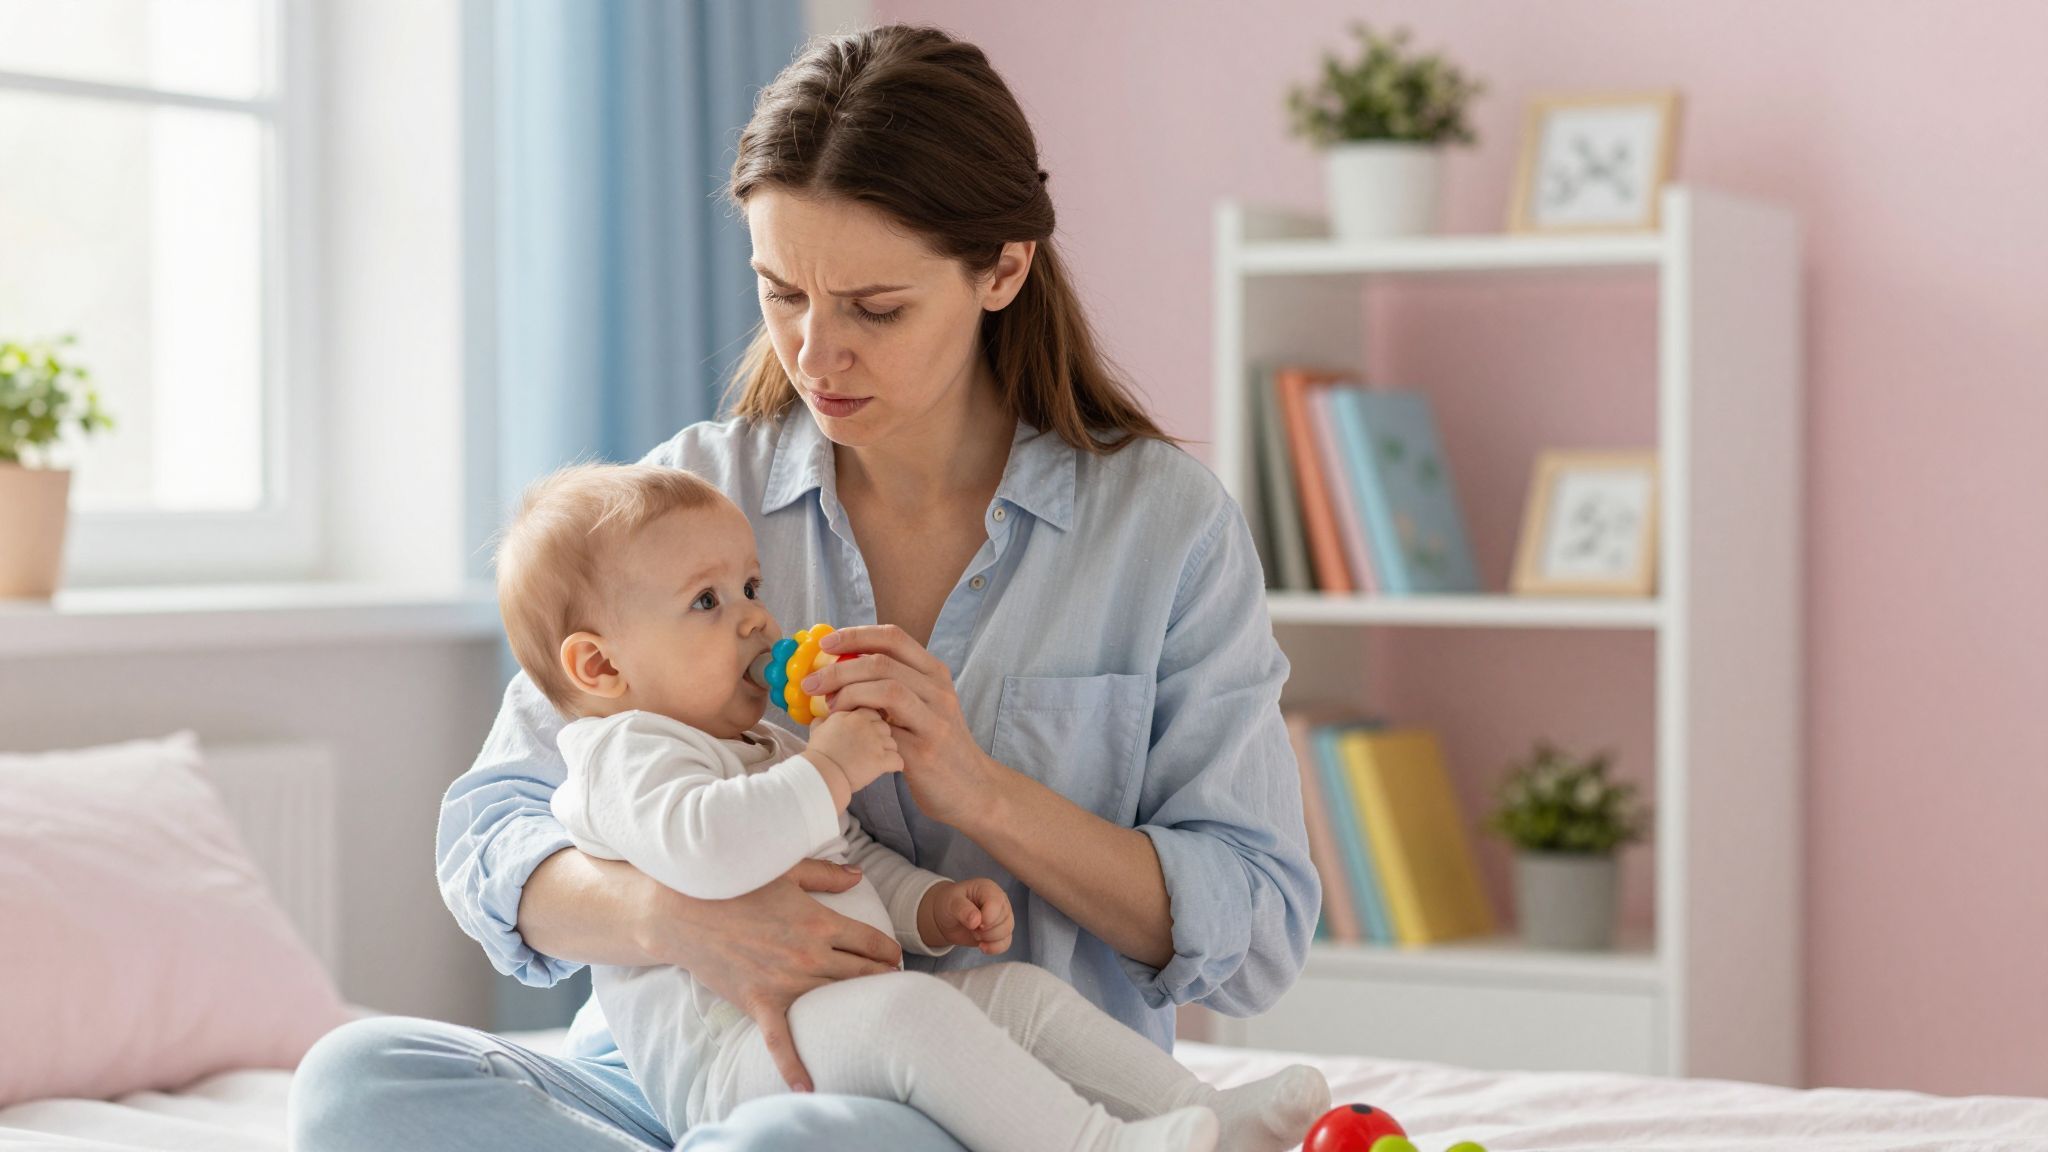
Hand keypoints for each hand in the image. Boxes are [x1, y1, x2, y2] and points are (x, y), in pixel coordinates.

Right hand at [633, 858, 901, 1091]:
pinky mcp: (759, 1003)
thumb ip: (826, 874)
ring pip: (834, 1001)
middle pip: (861, 973)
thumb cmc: (736, 885)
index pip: (871, 942)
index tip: (894, 957)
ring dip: (858, 1009)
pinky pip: (781, 1040)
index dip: (888, 950)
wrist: (684, 912)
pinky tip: (807, 1087)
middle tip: (894, 986)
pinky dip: (794, 1065)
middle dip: (882, 979)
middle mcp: (809, 955)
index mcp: (820, 922)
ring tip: (874, 1015)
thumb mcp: (786, 871)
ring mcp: (785, 983)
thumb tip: (859, 875)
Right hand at [805, 707, 901, 793]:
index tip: (866, 734)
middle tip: (869, 750)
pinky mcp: (882, 760)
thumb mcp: (816, 731)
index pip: (872, 713)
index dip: (871, 724)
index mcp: (853, 715)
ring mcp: (876, 742)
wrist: (821, 774)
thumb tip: (822, 719)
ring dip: (887, 752)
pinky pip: (897, 760)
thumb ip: (823, 721)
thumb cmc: (818, 755)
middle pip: (884, 727)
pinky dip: (894, 766)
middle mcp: (866, 725)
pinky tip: (887, 769)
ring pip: (893, 743)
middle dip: (880, 738)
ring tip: (874, 761)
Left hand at [808, 625, 1005, 829]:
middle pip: (883, 663)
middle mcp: (938, 691)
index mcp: (935, 674)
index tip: (825, 644)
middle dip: (839, 669)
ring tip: (829, 707)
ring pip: (888, 689)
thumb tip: (843, 667)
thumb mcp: (925, 704)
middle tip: (812, 683)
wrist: (971, 787)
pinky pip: (885, 731)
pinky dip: (859, 727)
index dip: (856, 635)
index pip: (894, 638)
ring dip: (849, 694)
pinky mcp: (924, 752)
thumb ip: (895, 683)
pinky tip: (844, 732)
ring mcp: (934, 721)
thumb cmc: (938, 743)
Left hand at [919, 877, 1013, 954]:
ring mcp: (1003, 917)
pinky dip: (994, 948)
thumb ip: (962, 909)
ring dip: (988, 939)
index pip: (996, 904)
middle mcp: (1000, 902)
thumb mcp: (951, 902)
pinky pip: (1006, 943)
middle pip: (1004, 921)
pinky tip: (982, 946)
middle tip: (970, 926)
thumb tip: (976, 921)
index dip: (986, 918)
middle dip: (985, 931)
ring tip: (974, 933)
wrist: (947, 917)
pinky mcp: (1001, 931)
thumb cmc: (950, 903)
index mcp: (989, 889)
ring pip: (1006, 933)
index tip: (972, 923)